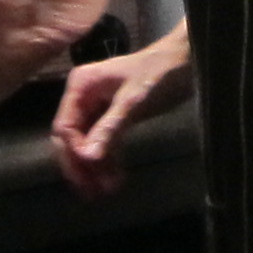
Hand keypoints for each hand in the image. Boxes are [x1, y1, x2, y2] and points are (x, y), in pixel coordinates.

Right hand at [50, 26, 192, 202]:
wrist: (187, 59)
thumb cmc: (160, 73)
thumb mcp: (134, 101)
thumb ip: (110, 128)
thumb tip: (87, 157)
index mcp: (81, 86)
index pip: (65, 127)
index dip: (73, 152)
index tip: (89, 173)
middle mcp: (83, 96)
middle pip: (72, 139)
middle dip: (81, 166)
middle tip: (94, 193)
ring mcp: (97, 106)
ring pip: (87, 144)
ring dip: (95, 168)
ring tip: (107, 191)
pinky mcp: (113, 115)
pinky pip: (103, 142)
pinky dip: (108, 160)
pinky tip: (116, 177)